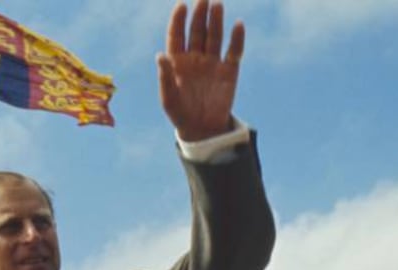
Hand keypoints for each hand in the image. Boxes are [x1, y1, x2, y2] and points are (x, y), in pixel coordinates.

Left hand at [158, 1, 244, 141]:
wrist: (202, 130)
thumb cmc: (181, 114)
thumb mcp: (169, 99)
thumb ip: (165, 77)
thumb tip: (160, 55)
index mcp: (177, 62)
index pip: (177, 36)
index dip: (178, 20)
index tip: (182, 5)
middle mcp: (195, 58)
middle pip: (197, 31)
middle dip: (199, 14)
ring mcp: (212, 62)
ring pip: (214, 36)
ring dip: (215, 21)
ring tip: (217, 4)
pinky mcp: (229, 70)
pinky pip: (234, 51)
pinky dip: (237, 39)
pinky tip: (237, 25)